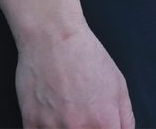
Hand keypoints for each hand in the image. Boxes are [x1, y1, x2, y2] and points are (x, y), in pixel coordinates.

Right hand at [15, 25, 134, 128]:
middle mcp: (78, 128)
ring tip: (66, 112)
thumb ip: (124, 118)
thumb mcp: (118, 83)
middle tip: (81, 118)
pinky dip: (46, 128)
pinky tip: (50, 117)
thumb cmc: (87, 56)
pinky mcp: (30, 122)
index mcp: (104, 121)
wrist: (53, 36)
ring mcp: (52, 127)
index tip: (99, 128)